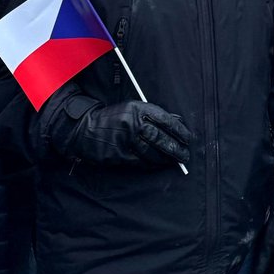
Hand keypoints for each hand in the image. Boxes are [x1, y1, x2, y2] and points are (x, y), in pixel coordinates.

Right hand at [40, 89, 190, 166]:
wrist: (85, 128)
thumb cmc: (113, 118)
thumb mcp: (132, 108)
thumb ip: (154, 115)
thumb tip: (177, 122)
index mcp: (137, 109)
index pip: (164, 119)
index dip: (178, 130)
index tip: (187, 138)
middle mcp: (132, 124)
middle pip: (159, 137)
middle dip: (175, 148)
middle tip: (185, 154)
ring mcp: (125, 140)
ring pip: (151, 152)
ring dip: (165, 158)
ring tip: (175, 161)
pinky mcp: (118, 155)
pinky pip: (140, 161)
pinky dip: (151, 164)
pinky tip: (158, 164)